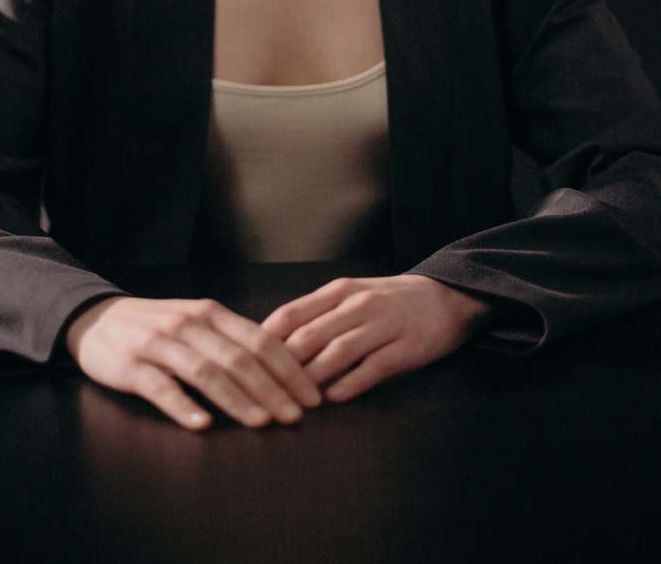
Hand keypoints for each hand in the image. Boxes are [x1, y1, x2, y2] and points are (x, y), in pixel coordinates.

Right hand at [65, 296, 321, 430]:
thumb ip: (230, 340)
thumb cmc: (156, 326)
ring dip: (237, 399)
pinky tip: (203, 425)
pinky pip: (161, 387)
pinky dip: (184, 406)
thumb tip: (279, 369)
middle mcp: (189, 324)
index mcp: (210, 313)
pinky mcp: (132, 366)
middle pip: (238, 358)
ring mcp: (160, 344)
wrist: (97, 319)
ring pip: (206, 372)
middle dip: (272, 389)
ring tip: (261, 422)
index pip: (259, 339)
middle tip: (295, 416)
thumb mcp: (196, 323)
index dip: (288, 368)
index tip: (311, 395)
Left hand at [262, 275, 492, 402]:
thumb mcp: (351, 297)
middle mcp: (357, 304)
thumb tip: (275, 344)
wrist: (447, 296)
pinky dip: (350, 383)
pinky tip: (334, 398)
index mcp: (338, 292)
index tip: (247, 364)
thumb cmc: (391, 301)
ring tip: (294, 401)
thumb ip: (318, 316)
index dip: (265, 341)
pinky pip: (372, 367)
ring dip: (312, 379)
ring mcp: (382, 325)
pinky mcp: (406, 347)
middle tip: (263, 393)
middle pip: (309, 336)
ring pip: (337, 352)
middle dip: (283, 368)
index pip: (291, 314)